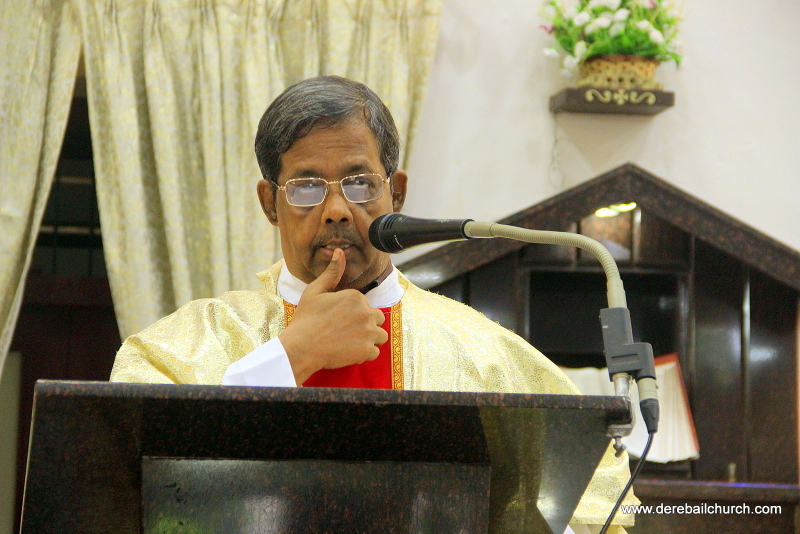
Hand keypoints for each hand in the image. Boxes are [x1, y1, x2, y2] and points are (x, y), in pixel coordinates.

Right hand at [279, 248, 387, 383]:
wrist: (301, 347)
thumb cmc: (306, 319)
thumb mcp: (315, 291)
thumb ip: (332, 272)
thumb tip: (339, 251)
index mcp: (356, 297)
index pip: (365, 304)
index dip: (353, 312)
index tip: (338, 319)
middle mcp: (366, 313)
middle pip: (377, 318)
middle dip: (365, 324)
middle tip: (345, 331)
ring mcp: (368, 332)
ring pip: (380, 336)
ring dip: (369, 339)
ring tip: (350, 341)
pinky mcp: (367, 350)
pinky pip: (374, 352)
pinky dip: (365, 354)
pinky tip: (349, 351)